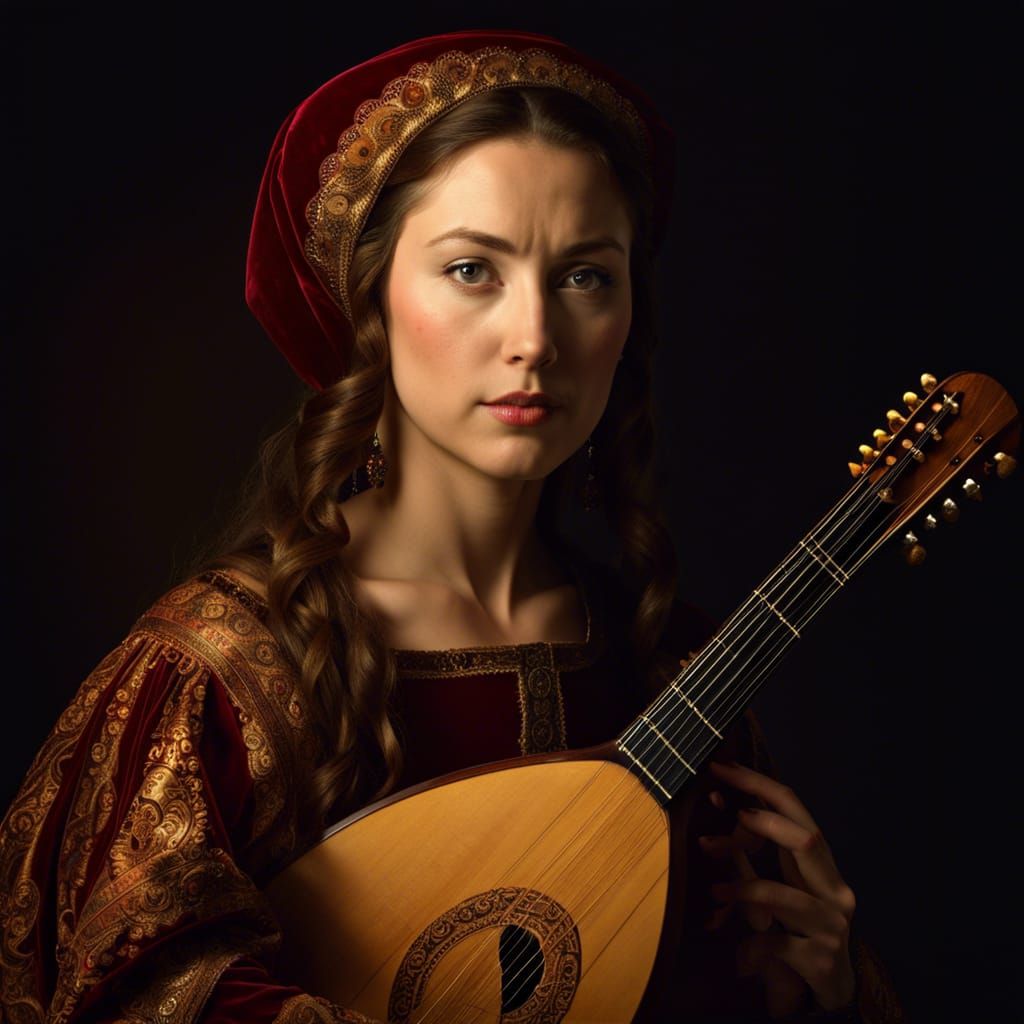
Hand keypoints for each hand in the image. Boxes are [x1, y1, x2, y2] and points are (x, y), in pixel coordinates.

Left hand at [699, 760, 856, 1018]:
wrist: (832, 989)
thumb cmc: (797, 929)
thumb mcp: (776, 885)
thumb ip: (755, 851)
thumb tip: (720, 804)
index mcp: (822, 865)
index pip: (796, 809)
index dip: (758, 784)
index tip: (722, 767)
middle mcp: (835, 889)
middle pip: (807, 838)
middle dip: (762, 821)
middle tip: (725, 814)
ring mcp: (832, 925)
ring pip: (785, 895)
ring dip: (744, 890)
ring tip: (715, 892)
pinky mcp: (821, 961)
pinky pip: (776, 944)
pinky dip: (750, 945)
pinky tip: (736, 953)